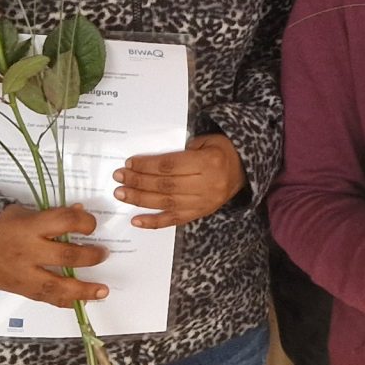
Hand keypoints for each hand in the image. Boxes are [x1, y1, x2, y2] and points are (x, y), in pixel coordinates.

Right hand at [0, 203, 110, 304]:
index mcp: (30, 226)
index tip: (92, 224)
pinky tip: (81, 302)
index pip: (64, 221)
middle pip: (66, 255)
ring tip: (102, 290)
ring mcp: (25, 274)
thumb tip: (80, 212)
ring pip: (58, 285)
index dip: (84, 222)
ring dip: (84, 290)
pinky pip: (46, 299)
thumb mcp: (23, 212)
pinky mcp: (21, 289)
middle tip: (103, 254)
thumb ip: (51, 215)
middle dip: (90, 256)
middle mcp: (29, 251)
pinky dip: (65, 302)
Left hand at [115, 134, 244, 229]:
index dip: (147, 166)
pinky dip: (154, 222)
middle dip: (139, 181)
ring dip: (140, 199)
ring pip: (166, 203)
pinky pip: (174, 220)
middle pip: (165, 185)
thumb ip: (182, 151)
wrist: (245, 169)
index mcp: (208, 163)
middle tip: (119, 178)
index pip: (170, 166)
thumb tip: (152, 163)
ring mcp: (203, 202)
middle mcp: (206, 185)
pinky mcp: (200, 214)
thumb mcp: (206, 141)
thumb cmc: (222, 150)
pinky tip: (136, 221)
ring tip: (121, 194)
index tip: (129, 164)